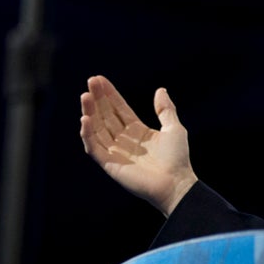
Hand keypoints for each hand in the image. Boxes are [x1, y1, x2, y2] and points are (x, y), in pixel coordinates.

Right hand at [79, 75, 197, 216]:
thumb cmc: (177, 159)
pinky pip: (95, 147)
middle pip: (106, 116)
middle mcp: (124, 140)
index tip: (99, 79)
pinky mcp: (110, 164)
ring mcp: (115, 152)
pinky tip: (85, 119)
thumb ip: (166, 110)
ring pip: (97, 129)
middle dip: (97, 99)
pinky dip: (88, 134)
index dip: (109, 95)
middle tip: (90, 82)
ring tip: (85, 96)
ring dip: (90, 112)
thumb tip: (160, 90)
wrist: (176, 183)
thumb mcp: (174, 129)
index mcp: (137, 131)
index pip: (119, 109)